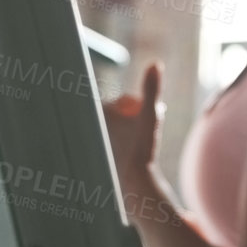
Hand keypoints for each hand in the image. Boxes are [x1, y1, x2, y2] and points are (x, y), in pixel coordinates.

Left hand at [102, 62, 164, 197]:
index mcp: (99, 110)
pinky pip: (115, 142)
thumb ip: (152, 89)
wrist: (131, 183)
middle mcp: (91, 123)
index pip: (126, 102)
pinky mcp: (94, 153)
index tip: (138, 125)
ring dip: (132, 133)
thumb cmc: (140, 148)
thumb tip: (156, 63)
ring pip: (121, 127)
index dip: (138, 110)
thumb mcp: (150, 115)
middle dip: (135, 121)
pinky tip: (126, 159)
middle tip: (139, 138)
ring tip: (134, 149)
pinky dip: (123, 146)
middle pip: (123, 113)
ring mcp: (91, 139)